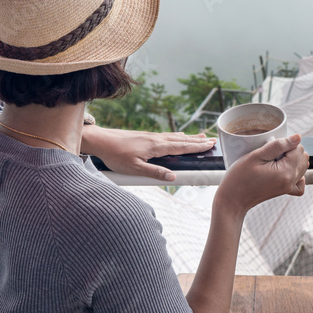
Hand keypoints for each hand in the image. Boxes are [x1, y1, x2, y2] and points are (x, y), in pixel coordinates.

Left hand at [81, 126, 214, 180]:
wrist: (101, 141)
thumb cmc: (115, 156)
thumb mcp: (134, 169)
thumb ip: (154, 173)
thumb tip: (173, 176)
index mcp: (156, 146)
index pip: (181, 147)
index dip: (196, 147)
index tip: (209, 145)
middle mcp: (156, 139)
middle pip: (181, 140)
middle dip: (197, 141)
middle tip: (212, 140)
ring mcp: (151, 136)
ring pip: (175, 137)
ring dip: (189, 137)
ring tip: (201, 136)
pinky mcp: (145, 136)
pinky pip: (167, 136)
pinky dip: (177, 136)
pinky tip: (178, 136)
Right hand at [215, 134, 308, 215]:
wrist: (232, 199)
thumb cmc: (239, 177)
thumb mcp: (256, 156)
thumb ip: (279, 145)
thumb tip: (298, 137)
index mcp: (286, 172)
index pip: (298, 149)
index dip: (285, 143)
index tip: (271, 147)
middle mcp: (291, 181)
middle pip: (303, 157)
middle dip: (290, 151)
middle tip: (271, 154)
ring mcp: (288, 187)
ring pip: (303, 167)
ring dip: (292, 160)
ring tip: (274, 161)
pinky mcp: (285, 191)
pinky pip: (300, 183)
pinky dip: (297, 175)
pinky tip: (285, 170)